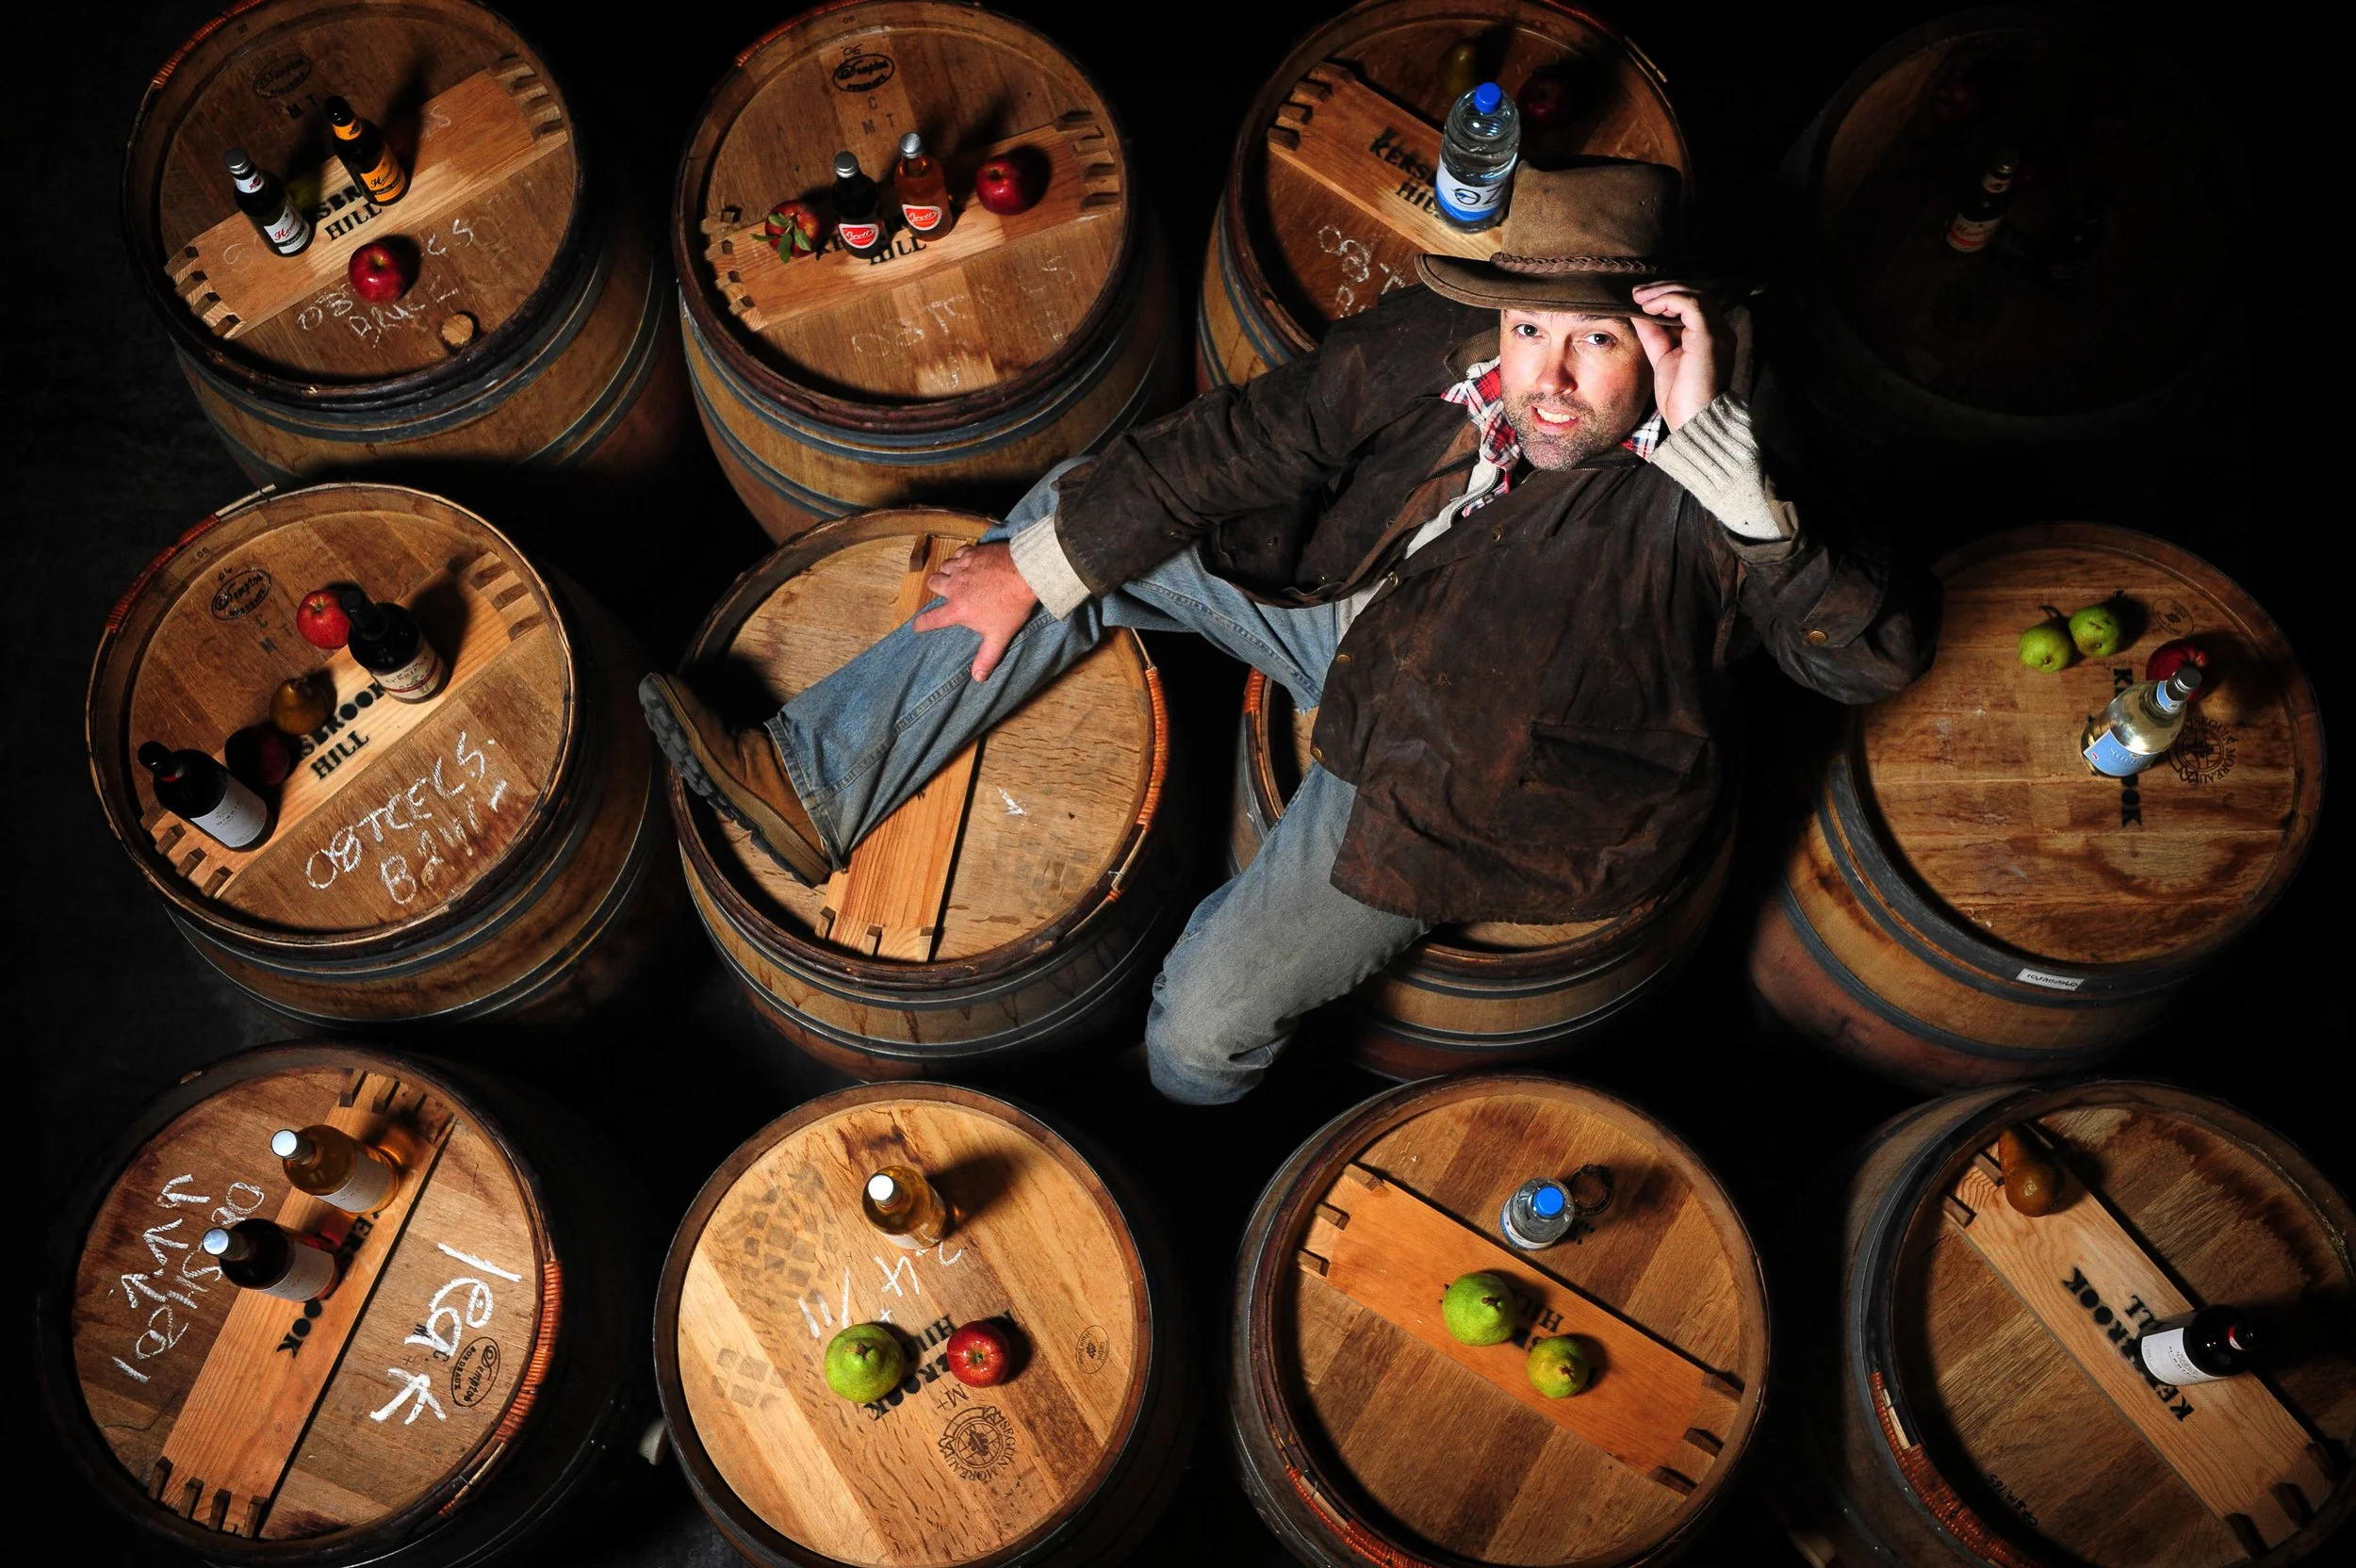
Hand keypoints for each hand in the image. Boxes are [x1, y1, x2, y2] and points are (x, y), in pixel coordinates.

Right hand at [912, 543, 1038, 680]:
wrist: (1025, 574)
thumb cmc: (1012, 606)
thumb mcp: (1000, 636)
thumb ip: (987, 657)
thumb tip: (978, 678)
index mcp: (958, 609)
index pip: (932, 619)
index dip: (922, 624)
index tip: (917, 626)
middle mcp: (954, 587)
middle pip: (933, 584)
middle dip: (937, 588)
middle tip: (948, 592)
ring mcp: (962, 567)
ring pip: (944, 567)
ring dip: (948, 572)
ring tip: (959, 577)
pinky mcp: (973, 552)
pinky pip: (958, 553)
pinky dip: (961, 558)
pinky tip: (970, 562)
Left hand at [1629, 282, 1729, 430]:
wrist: (1693, 423)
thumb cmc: (1681, 398)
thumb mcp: (1662, 357)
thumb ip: (1653, 334)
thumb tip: (1638, 311)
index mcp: (1710, 335)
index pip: (1692, 303)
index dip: (1666, 295)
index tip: (1639, 298)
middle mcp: (1720, 330)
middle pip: (1695, 293)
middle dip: (1663, 288)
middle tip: (1636, 293)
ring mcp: (1718, 332)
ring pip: (1695, 293)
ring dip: (1663, 292)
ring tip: (1640, 298)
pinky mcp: (1710, 336)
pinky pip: (1691, 303)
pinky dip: (1668, 300)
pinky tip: (1649, 308)